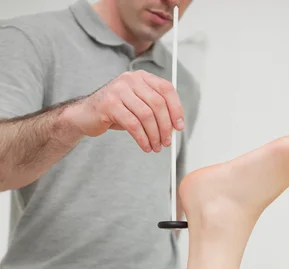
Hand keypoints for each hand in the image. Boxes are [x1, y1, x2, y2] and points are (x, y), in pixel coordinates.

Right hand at [64, 71, 184, 152]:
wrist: (86, 115)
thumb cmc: (116, 112)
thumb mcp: (138, 107)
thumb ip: (156, 111)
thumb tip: (175, 127)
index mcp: (141, 77)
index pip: (166, 89)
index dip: (176, 109)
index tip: (179, 127)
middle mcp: (130, 79)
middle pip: (158, 104)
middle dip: (165, 127)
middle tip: (166, 143)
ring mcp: (118, 90)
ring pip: (146, 115)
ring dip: (154, 135)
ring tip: (155, 147)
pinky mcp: (109, 104)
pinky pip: (133, 124)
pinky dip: (142, 139)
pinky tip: (145, 146)